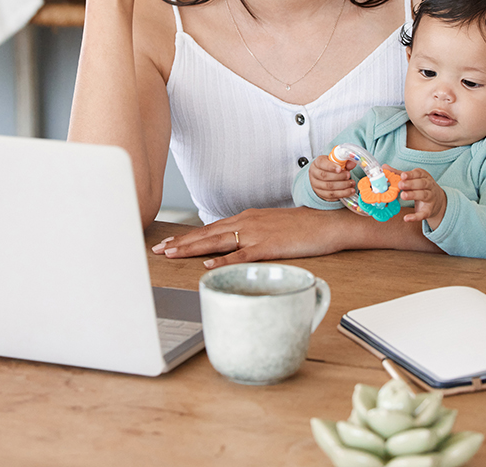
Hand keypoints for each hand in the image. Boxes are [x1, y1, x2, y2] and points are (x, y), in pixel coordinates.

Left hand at [150, 207, 355, 268]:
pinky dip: (222, 261)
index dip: (189, 235)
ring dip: (192, 248)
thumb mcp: (271, 226)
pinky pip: (240, 255)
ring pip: (216, 241)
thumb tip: (237, 244)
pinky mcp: (268, 247)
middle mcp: (246, 222)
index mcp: (247, 217)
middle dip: (181, 241)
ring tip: (172, 254)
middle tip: (159, 249)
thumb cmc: (302, 227)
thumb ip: (252, 233)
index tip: (169, 241)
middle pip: (207, 233)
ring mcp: (256, 234)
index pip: (211, 227)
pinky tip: (208, 266)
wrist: (326, 224)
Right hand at [308, 154, 354, 202]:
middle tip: (349, 176)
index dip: (331, 167)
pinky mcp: (320, 194)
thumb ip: (345, 161)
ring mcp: (316, 185)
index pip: (322, 164)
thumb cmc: (331, 166)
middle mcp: (314, 174)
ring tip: (351, 185)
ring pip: (328, 188)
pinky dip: (341, 195)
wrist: (323, 174)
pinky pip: (330, 196)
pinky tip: (348, 192)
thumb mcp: (337, 161)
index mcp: (317, 163)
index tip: (340, 169)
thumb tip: (352, 164)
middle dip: (339, 177)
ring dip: (342, 187)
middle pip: (324, 176)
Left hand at [399, 167, 447, 229]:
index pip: (419, 174)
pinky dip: (415, 216)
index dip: (411, 174)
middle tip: (400, 185)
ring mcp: (431, 198)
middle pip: (422, 184)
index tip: (403, 175)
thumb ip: (399, 174)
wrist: (438, 201)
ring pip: (424, 195)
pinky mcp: (429, 210)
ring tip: (403, 195)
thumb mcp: (413, 179)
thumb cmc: (421, 187)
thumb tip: (384, 167)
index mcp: (425, 177)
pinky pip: (423, 214)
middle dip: (411, 184)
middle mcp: (430, 186)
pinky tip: (406, 218)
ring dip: (413, 195)